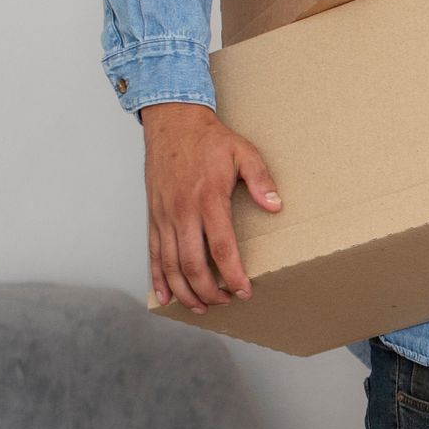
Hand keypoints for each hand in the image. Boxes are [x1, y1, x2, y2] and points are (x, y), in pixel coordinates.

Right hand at [143, 101, 281, 307]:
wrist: (172, 121)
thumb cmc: (209, 139)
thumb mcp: (243, 152)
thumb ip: (261, 179)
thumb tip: (275, 205)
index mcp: (208, 200)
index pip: (221, 248)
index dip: (233, 275)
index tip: (244, 291)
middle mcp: (183, 212)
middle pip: (192, 264)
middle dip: (209, 291)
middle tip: (225, 302)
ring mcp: (165, 216)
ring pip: (170, 265)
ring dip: (185, 291)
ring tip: (201, 306)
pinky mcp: (153, 216)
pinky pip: (153, 253)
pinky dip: (158, 278)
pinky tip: (166, 296)